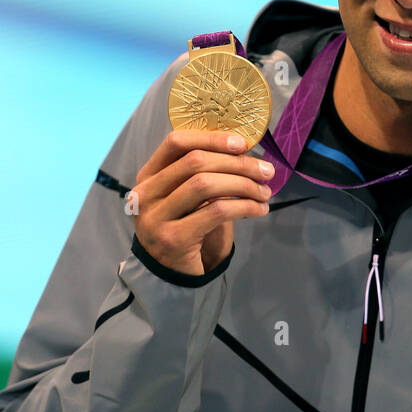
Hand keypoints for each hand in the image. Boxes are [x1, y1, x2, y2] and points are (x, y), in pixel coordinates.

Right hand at [129, 130, 273, 275]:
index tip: (243, 144)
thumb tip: (244, 149)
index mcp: (148, 175)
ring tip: (264, 192)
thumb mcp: (188, 196)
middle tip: (266, 171)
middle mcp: (145, 194)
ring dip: (244, 185)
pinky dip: (244, 206)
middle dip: (238, 163)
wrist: (171, 274)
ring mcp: (155, 217)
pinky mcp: (173, 239)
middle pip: (195, 162)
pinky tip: (259, 210)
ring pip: (205, 184)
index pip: (176, 142)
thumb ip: (204, 172)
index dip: (211, 138)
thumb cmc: (187, 226)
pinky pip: (216, 211)